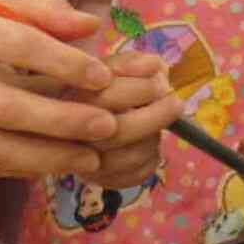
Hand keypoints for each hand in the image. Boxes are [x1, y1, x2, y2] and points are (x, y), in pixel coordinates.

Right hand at [0, 0, 172, 179]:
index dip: (63, 60)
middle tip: (107, 125)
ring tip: (88, 156)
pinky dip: (15, 168)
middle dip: (62, 119)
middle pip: (1, 105)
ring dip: (45, 156)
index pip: (12, 42)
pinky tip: (47, 164)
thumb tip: (89, 25)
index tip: (103, 74)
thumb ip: (33, 12)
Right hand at [63, 51, 182, 190]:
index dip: (140, 89)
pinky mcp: (98, 180)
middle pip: (119, 131)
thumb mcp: (106, 68)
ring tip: (157, 124)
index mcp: (68, 98)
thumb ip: (129, 63)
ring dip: (152, 138)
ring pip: (129, 157)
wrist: (70, 120)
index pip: (106, 96)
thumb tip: (155, 67)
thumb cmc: (95, 88)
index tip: (160, 82)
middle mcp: (69, 134)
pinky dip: (149, 160)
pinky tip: (148, 145)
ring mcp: (81, 162)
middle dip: (155, 116)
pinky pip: (134, 175)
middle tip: (175, 104)